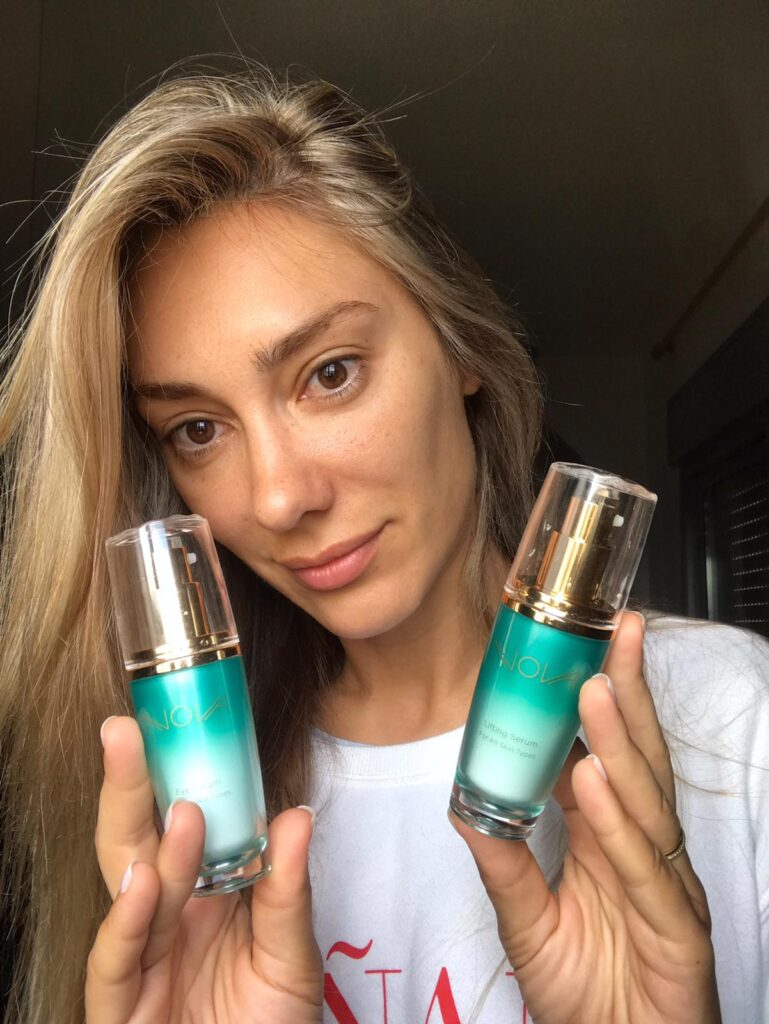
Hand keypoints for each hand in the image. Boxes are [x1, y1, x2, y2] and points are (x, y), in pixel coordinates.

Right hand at [86, 717, 322, 1022]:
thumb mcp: (291, 956)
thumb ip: (289, 889)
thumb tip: (296, 814)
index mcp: (201, 893)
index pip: (177, 824)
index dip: (170, 774)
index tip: (174, 723)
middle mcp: (164, 917)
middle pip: (136, 841)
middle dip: (129, 785)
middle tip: (126, 729)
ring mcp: (139, 960)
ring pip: (128, 892)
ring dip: (151, 848)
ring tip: (182, 812)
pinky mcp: (122, 1010)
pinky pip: (116, 963)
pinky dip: (127, 923)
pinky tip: (145, 884)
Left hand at [451, 611, 720, 1023]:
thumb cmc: (585, 993)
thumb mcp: (529, 921)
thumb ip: (503, 863)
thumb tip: (463, 806)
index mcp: (612, 840)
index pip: (612, 755)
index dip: (605, 700)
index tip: (588, 645)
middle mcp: (645, 852)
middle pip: (640, 760)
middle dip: (629, 693)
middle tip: (614, 632)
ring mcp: (666, 888)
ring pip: (645, 805)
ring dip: (620, 743)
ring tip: (595, 689)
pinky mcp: (679, 934)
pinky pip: (644, 872)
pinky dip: (617, 826)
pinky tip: (595, 783)